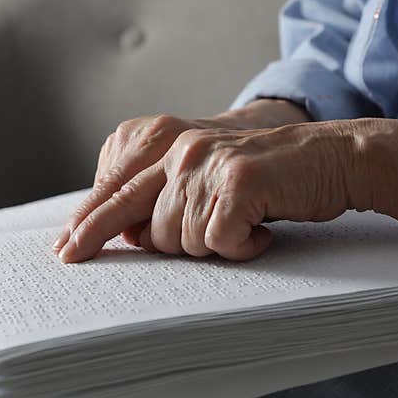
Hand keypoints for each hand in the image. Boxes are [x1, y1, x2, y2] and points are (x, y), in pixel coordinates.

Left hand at [52, 99, 311, 254]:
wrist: (330, 157)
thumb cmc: (268, 178)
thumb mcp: (207, 178)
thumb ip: (166, 197)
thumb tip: (128, 235)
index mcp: (168, 147)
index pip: (116, 192)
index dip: (89, 224)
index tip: (66, 251)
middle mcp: (180, 150)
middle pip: (145, 228)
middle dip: (159, 243)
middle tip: (160, 240)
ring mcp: (207, 163)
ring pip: (182, 241)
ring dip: (214, 244)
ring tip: (244, 221)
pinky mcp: (237, 182)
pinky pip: (218, 242)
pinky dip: (243, 246)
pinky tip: (262, 228)